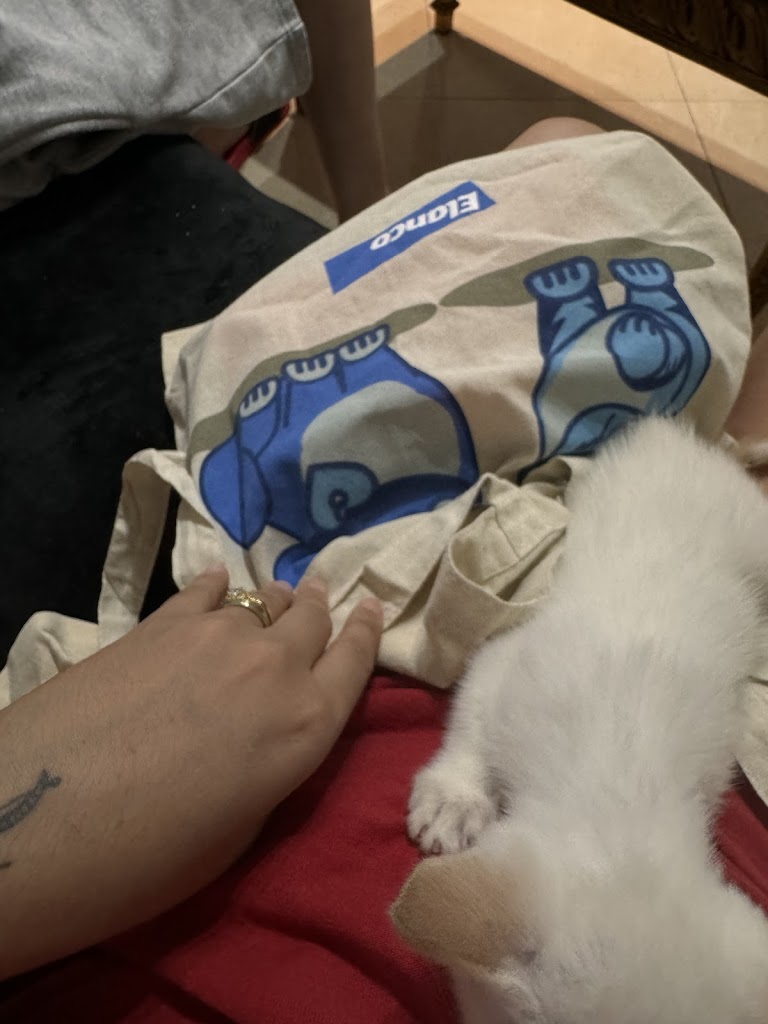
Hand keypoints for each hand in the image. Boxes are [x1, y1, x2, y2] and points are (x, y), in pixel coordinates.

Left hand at [0, 567, 381, 978]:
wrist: (42, 817)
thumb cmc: (151, 856)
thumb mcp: (240, 831)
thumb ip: (270, 768)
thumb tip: (266, 734)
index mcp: (308, 726)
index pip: (356, 662)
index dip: (366, 631)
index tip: (371, 606)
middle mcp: (275, 667)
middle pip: (312, 621)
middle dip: (318, 609)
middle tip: (317, 595)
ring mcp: (216, 635)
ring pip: (262, 601)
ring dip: (272, 602)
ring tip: (272, 597)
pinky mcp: (161, 621)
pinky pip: (204, 591)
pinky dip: (216, 589)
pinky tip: (214, 583)